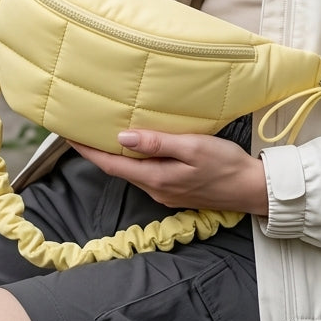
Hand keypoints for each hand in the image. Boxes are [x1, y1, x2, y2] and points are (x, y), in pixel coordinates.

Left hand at [69, 130, 268, 216]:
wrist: (252, 189)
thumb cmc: (225, 164)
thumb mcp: (192, 147)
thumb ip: (157, 143)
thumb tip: (122, 137)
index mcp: (156, 178)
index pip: (112, 165)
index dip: (88, 150)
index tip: (68, 135)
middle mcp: (155, 189)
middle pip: (118, 169)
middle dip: (98, 150)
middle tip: (82, 128)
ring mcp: (165, 192)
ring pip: (132, 171)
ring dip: (116, 155)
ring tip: (103, 133)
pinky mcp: (175, 190)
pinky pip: (146, 173)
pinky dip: (134, 159)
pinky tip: (136, 146)